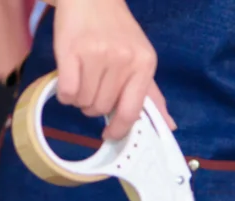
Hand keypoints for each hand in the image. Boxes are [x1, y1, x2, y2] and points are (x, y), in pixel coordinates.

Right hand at [52, 0, 174, 139]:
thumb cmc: (115, 31)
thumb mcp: (140, 58)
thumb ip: (152, 94)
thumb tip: (169, 125)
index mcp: (144, 64)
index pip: (131, 110)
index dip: (119, 129)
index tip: (110, 134)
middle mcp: (123, 60)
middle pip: (102, 108)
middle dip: (93, 106)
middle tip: (93, 87)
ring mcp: (97, 55)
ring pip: (83, 102)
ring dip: (78, 98)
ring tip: (82, 78)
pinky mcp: (72, 52)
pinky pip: (67, 92)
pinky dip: (65, 93)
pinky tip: (69, 78)